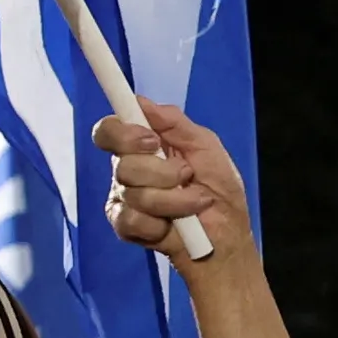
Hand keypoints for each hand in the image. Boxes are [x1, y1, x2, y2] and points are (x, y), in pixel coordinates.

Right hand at [94, 96, 250, 267]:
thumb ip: (175, 123)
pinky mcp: (126, 226)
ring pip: (132, 192)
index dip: (124, 133)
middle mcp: (128, 170)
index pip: (110, 130)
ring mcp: (123, 199)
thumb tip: (142, 101)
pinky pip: (131, 218)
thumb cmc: (220, 190)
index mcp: (143, 146)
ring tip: (195, 204)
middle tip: (187, 177)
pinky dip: (160, 222)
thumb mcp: (206, 147)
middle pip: (122, 163)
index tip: (151, 141)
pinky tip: (174, 226)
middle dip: (163, 172)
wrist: (227, 236)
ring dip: (173, 200)